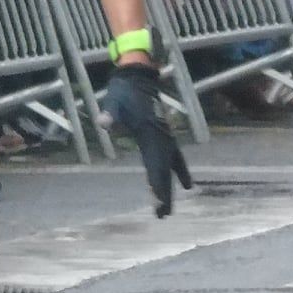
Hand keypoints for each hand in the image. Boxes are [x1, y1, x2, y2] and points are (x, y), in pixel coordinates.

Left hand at [102, 61, 191, 216]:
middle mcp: (161, 137)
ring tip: (168, 209)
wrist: (138, 77)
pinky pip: (175, 158)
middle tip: (163, 214)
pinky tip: (188, 186)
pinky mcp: (165, 135)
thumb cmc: (124, 91)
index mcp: (150, 132)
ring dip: (170, 187)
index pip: (154, 163)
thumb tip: (103, 122)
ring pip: (170, 167)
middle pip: (164, 170)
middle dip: (164, 192)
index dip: (157, 182)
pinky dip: (181, 172)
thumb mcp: (114, 100)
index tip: (157, 200)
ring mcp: (166, 136)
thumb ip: (111, 112)